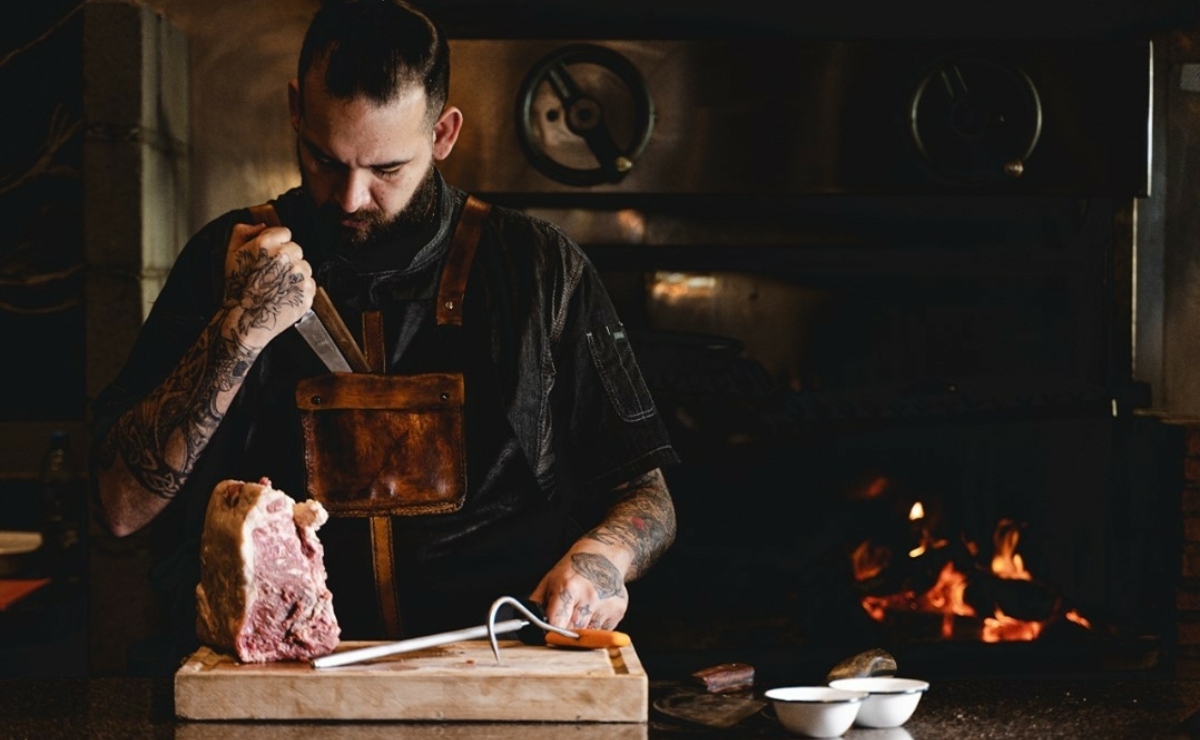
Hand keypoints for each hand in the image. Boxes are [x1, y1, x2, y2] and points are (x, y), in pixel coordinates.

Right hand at [223, 223, 314, 345]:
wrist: (245, 319)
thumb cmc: (237, 287)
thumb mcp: (231, 253)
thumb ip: (243, 231)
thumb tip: (262, 225)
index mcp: (267, 243)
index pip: (285, 232)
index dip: (277, 244)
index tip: (270, 256)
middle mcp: (286, 256)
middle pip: (296, 249)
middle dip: (286, 259)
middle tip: (272, 274)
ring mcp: (299, 274)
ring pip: (304, 266)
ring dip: (295, 274)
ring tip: (277, 286)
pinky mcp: (308, 291)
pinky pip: (310, 283)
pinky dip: (300, 289)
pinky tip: (284, 294)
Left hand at [531, 550, 628, 630]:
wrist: (604, 556)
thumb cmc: (574, 569)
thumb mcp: (549, 580)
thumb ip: (537, 604)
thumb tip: (527, 625)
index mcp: (569, 588)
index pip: (558, 624)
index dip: (552, 633)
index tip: (550, 635)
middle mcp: (589, 597)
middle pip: (574, 633)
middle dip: (567, 631)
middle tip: (565, 620)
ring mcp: (606, 604)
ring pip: (589, 635)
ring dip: (583, 629)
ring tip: (581, 610)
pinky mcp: (619, 611)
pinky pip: (603, 631)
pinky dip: (596, 626)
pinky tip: (594, 609)